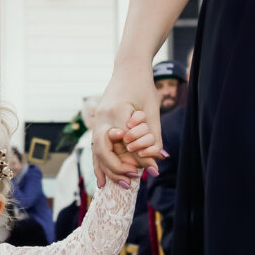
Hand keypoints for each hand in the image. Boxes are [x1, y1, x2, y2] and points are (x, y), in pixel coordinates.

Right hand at [91, 58, 163, 187]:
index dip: (136, 158)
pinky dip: (100, 164)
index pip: (125, 143)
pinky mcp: (97, 123)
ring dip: (107, 170)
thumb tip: (159, 160)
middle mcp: (103, 118)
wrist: (128, 68)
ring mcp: (97, 120)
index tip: (149, 170)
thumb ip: (154, 135)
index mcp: (117, 112)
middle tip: (132, 180)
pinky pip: (96, 148)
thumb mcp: (153, 110)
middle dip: (117, 168)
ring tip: (117, 186)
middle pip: (104, 150)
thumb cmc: (144, 86)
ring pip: (97, 151)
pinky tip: (102, 180)